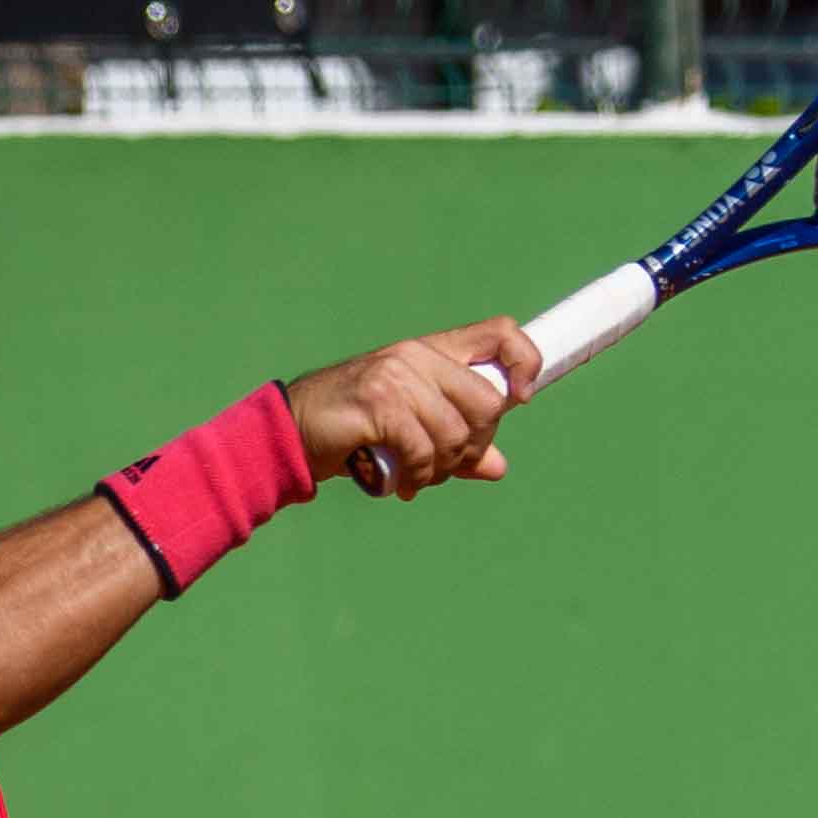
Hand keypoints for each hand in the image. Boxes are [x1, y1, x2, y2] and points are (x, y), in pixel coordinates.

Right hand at [290, 324, 541, 501]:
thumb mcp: (412, 432)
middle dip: (475, 447)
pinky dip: (419, 477)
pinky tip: (402, 484)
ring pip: (458, 433)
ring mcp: (397, 375)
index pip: (502, 333)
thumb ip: (456, 445)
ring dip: (443, 470)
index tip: (520, 399)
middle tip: (446, 467)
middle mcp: (417, 355)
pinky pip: (424, 450)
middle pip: (489, 402)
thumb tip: (497, 467)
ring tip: (420, 479)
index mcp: (432, 350)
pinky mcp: (379, 402)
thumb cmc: (352, 430)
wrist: (291, 433)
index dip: (525, 363)